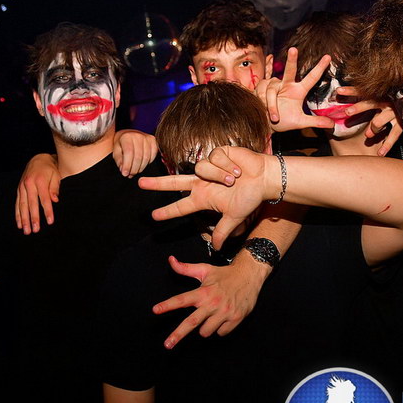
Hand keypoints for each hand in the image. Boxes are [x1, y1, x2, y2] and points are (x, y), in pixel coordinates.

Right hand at [15, 153, 59, 233]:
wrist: (39, 159)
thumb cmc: (50, 169)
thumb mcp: (56, 175)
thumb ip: (55, 187)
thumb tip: (55, 200)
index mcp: (39, 180)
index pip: (44, 199)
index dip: (47, 211)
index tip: (50, 221)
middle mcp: (28, 184)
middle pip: (31, 204)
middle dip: (33, 218)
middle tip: (35, 230)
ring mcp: (22, 187)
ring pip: (22, 205)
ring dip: (24, 219)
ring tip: (26, 230)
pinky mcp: (19, 189)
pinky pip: (17, 203)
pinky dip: (18, 214)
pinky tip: (19, 224)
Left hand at [113, 129, 157, 177]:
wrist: (129, 135)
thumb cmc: (121, 144)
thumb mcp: (116, 151)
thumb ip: (119, 161)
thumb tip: (124, 170)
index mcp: (126, 136)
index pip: (128, 153)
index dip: (127, 165)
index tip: (125, 174)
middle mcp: (138, 135)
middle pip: (138, 157)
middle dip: (134, 169)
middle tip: (130, 175)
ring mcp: (147, 138)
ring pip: (146, 158)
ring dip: (140, 168)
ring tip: (134, 172)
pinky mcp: (153, 141)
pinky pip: (153, 156)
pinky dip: (148, 163)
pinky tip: (141, 165)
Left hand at [139, 146, 273, 248]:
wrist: (264, 178)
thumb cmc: (250, 197)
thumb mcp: (234, 218)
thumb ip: (223, 231)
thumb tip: (217, 248)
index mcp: (203, 198)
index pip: (181, 206)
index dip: (167, 212)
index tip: (154, 217)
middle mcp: (202, 183)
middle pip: (173, 183)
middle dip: (156, 184)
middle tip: (139, 184)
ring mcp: (208, 168)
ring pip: (200, 169)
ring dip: (220, 175)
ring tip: (235, 179)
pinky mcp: (216, 154)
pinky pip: (213, 159)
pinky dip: (226, 166)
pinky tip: (237, 169)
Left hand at [152, 253, 266, 348]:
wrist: (249, 275)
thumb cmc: (223, 274)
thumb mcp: (204, 269)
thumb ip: (186, 268)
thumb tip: (170, 260)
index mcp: (203, 292)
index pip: (182, 299)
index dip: (168, 305)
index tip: (155, 310)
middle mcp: (212, 303)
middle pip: (191, 322)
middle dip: (177, 335)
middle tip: (167, 345)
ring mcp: (224, 312)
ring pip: (206, 331)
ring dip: (205, 327)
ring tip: (212, 315)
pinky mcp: (235, 319)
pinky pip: (221, 333)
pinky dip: (220, 328)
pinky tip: (224, 317)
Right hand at [254, 49, 334, 131]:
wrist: (265, 125)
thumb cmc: (283, 122)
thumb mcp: (300, 122)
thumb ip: (315, 122)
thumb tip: (332, 125)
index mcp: (298, 91)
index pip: (311, 78)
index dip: (320, 68)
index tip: (328, 57)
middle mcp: (286, 84)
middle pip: (290, 70)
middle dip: (291, 60)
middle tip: (293, 49)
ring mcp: (273, 85)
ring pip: (272, 90)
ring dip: (272, 105)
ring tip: (274, 117)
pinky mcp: (261, 87)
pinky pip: (262, 92)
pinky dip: (264, 102)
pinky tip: (263, 107)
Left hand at [331, 87, 402, 156]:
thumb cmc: (387, 100)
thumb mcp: (375, 97)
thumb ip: (359, 97)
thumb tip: (340, 94)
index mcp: (379, 93)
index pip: (362, 91)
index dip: (350, 91)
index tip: (339, 91)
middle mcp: (387, 101)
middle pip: (371, 103)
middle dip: (359, 107)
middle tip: (347, 112)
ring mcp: (394, 112)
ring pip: (379, 121)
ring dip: (372, 127)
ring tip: (367, 135)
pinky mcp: (401, 123)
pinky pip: (394, 135)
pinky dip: (387, 145)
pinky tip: (380, 153)